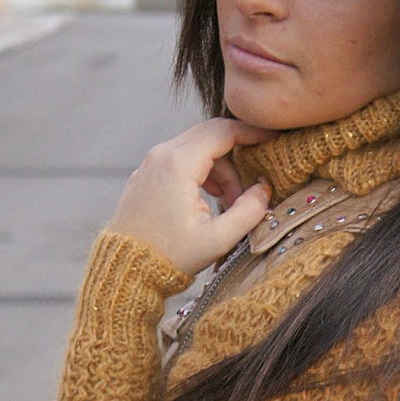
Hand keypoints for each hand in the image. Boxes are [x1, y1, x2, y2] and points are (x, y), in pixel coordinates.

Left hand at [107, 117, 274, 276]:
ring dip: (220, 169)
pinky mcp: (146, 175)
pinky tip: (209, 200)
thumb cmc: (170, 256)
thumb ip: (249, 211)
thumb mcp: (217, 239)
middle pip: (211, 135)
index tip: (273, 140)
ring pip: (196, 149)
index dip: (252, 133)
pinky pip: (180, 160)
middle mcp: (161, 154)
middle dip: (237, 156)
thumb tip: (264, 188)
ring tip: (229, 204)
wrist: (126, 269)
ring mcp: (150, 163)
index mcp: (179, 163)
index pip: (224, 131)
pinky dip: (201, 173)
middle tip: (252, 184)